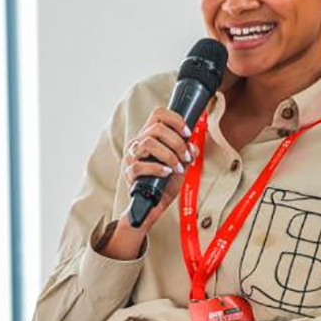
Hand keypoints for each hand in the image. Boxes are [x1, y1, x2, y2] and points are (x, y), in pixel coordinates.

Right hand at [121, 107, 199, 231]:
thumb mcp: (181, 165)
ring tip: (177, 167)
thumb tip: (192, 147)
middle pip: (157, 128)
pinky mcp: (128, 173)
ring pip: (148, 143)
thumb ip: (187, 153)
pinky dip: (158, 168)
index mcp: (149, 136)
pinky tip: (167, 173)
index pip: (159, 114)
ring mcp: (131, 157)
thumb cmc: (164, 183)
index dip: (175, 120)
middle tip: (185, 156)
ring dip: (169, 155)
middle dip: (177, 142)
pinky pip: (140, 165)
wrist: (152, 206)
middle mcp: (138, 143)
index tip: (187, 133)